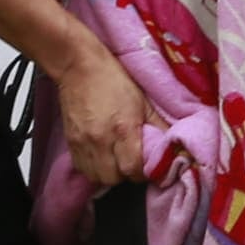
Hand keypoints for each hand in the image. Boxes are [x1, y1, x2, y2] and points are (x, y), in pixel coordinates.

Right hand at [58, 47, 160, 192]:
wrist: (78, 66)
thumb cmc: (114, 80)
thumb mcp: (143, 100)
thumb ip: (158, 126)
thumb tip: (174, 145)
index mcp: (123, 129)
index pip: (133, 169)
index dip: (143, 172)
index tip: (147, 167)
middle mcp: (101, 140)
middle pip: (114, 178)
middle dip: (126, 175)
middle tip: (132, 163)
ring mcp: (82, 142)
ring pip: (96, 177)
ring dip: (109, 174)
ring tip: (116, 162)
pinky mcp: (70, 142)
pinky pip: (82, 168)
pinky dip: (93, 168)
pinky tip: (101, 157)